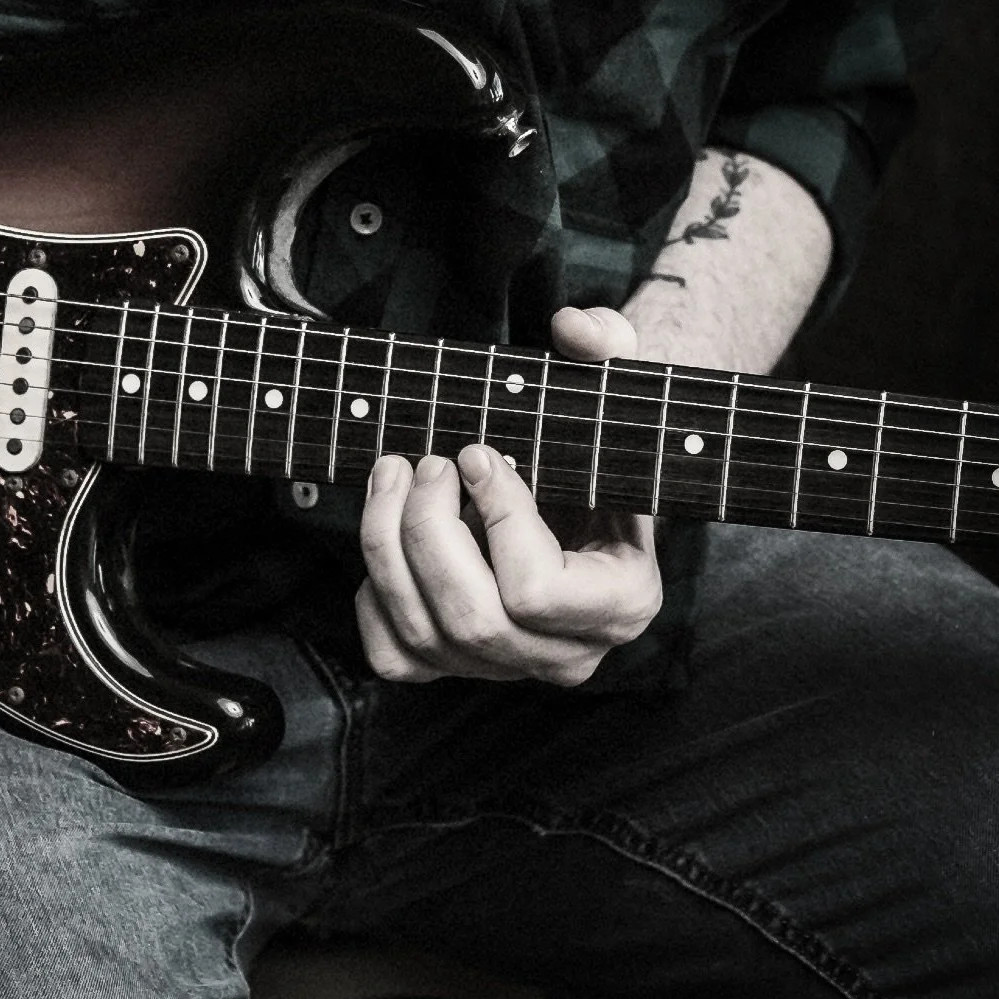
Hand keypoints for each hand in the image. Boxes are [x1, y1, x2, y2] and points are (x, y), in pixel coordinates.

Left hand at [355, 305, 662, 684]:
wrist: (579, 495)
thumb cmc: (593, 447)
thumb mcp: (613, 389)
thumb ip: (609, 347)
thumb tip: (573, 330)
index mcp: (623, 600)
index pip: (538, 589)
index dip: (497, 516)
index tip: (479, 452)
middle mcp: (569, 653)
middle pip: (473, 618)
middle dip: (429, 529)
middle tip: (425, 461)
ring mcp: (509, 668)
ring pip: (425, 636)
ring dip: (388, 545)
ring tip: (392, 475)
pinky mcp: (455, 668)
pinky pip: (395, 656)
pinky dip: (374, 595)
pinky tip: (392, 538)